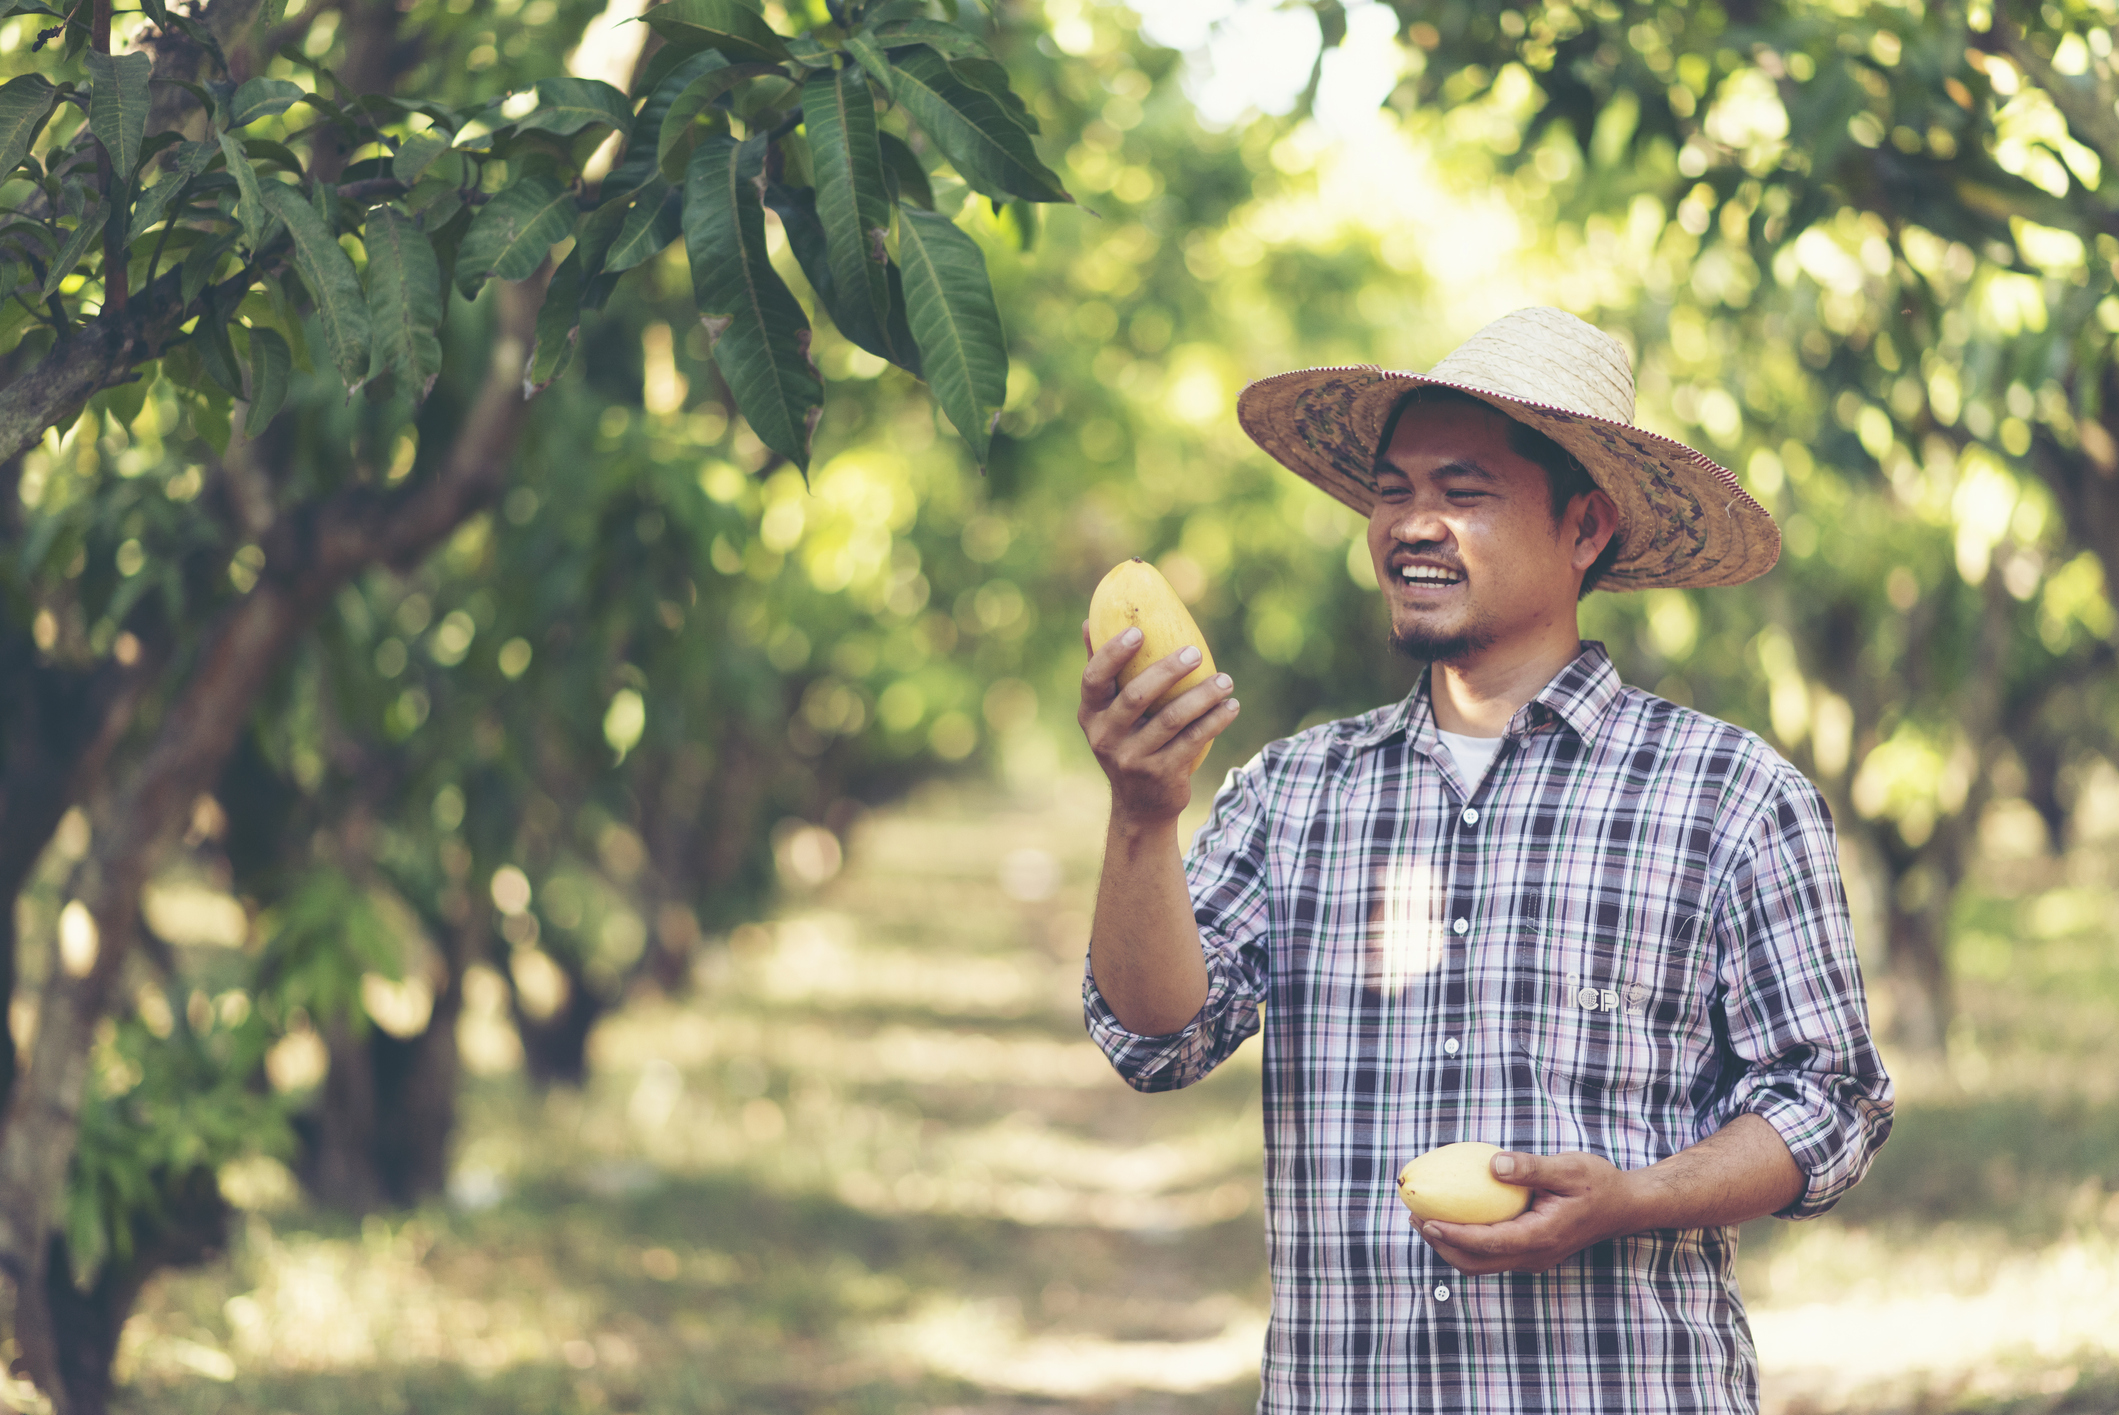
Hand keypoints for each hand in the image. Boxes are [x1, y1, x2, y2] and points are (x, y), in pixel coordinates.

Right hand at [1077, 620, 1237, 824]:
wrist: (1140, 806)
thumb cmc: (1126, 743)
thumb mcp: (1107, 714)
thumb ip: (1103, 671)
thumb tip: (1089, 622)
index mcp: (1091, 715)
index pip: (1094, 679)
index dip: (1113, 653)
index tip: (1139, 631)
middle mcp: (1106, 737)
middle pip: (1135, 696)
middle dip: (1167, 670)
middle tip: (1194, 651)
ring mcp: (1133, 758)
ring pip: (1172, 719)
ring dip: (1202, 696)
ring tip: (1225, 680)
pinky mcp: (1161, 774)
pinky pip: (1193, 741)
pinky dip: (1215, 720)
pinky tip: (1230, 706)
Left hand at [1415, 1150, 1646, 1274]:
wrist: (1625, 1207)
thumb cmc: (1597, 1183)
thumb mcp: (1567, 1167)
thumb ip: (1530, 1167)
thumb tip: (1492, 1164)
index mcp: (1540, 1237)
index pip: (1487, 1243)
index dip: (1452, 1236)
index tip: (1425, 1221)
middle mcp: (1534, 1255)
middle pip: (1477, 1263)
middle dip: (1441, 1246)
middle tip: (1415, 1218)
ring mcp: (1533, 1258)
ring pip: (1482, 1264)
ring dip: (1451, 1247)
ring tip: (1425, 1219)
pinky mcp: (1532, 1252)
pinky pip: (1492, 1254)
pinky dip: (1467, 1242)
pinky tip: (1455, 1216)